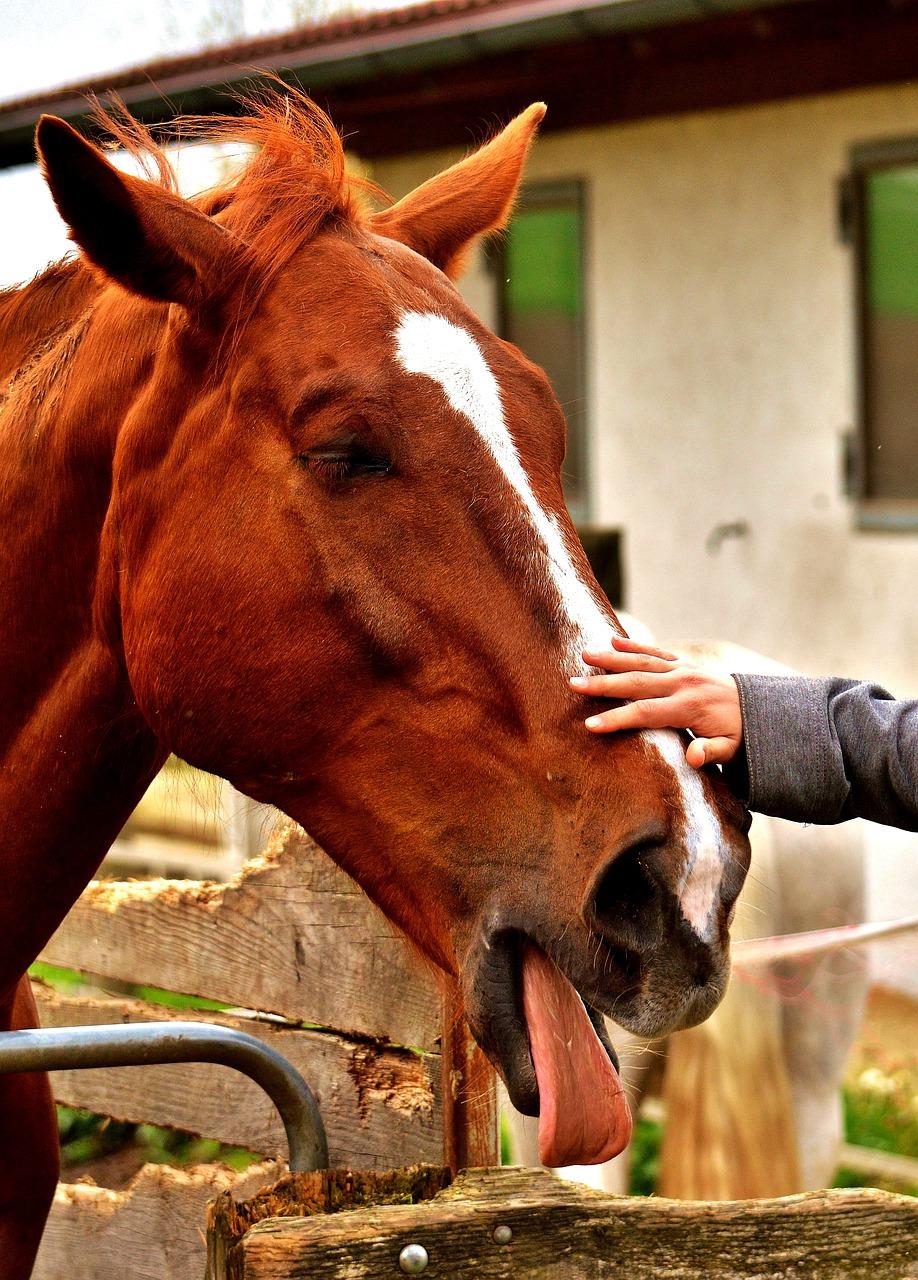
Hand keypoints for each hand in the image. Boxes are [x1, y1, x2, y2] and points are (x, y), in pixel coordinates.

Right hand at [570, 636, 743, 768]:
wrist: (758, 709)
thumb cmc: (738, 735)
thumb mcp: (730, 750)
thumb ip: (711, 753)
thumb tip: (693, 759)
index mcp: (688, 707)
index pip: (646, 713)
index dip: (617, 719)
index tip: (590, 725)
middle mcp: (682, 684)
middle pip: (636, 683)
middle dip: (603, 685)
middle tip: (573, 684)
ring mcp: (682, 670)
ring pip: (642, 662)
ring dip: (612, 659)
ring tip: (584, 655)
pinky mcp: (683, 664)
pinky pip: (655, 652)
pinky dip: (634, 646)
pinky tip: (613, 641)